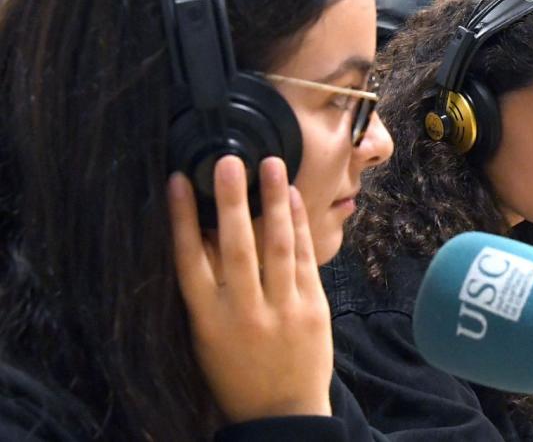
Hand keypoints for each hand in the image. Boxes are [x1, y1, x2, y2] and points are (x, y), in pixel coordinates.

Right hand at [168, 156, 333, 421]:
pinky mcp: (313, 308)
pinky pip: (305, 258)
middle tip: (229, 160)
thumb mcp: (206, 338)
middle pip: (234, 245)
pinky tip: (293, 198)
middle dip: (232, 199)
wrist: (282, 414)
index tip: (178, 181)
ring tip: (272, 164)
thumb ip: (207, 291)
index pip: (188, 259)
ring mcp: (282, 309)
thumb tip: (204, 233)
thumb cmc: (235, 374)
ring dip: (274, 201)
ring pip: (277, 245)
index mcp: (207, 319)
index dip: (182, 218)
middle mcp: (243, 311)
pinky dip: (299, 226)